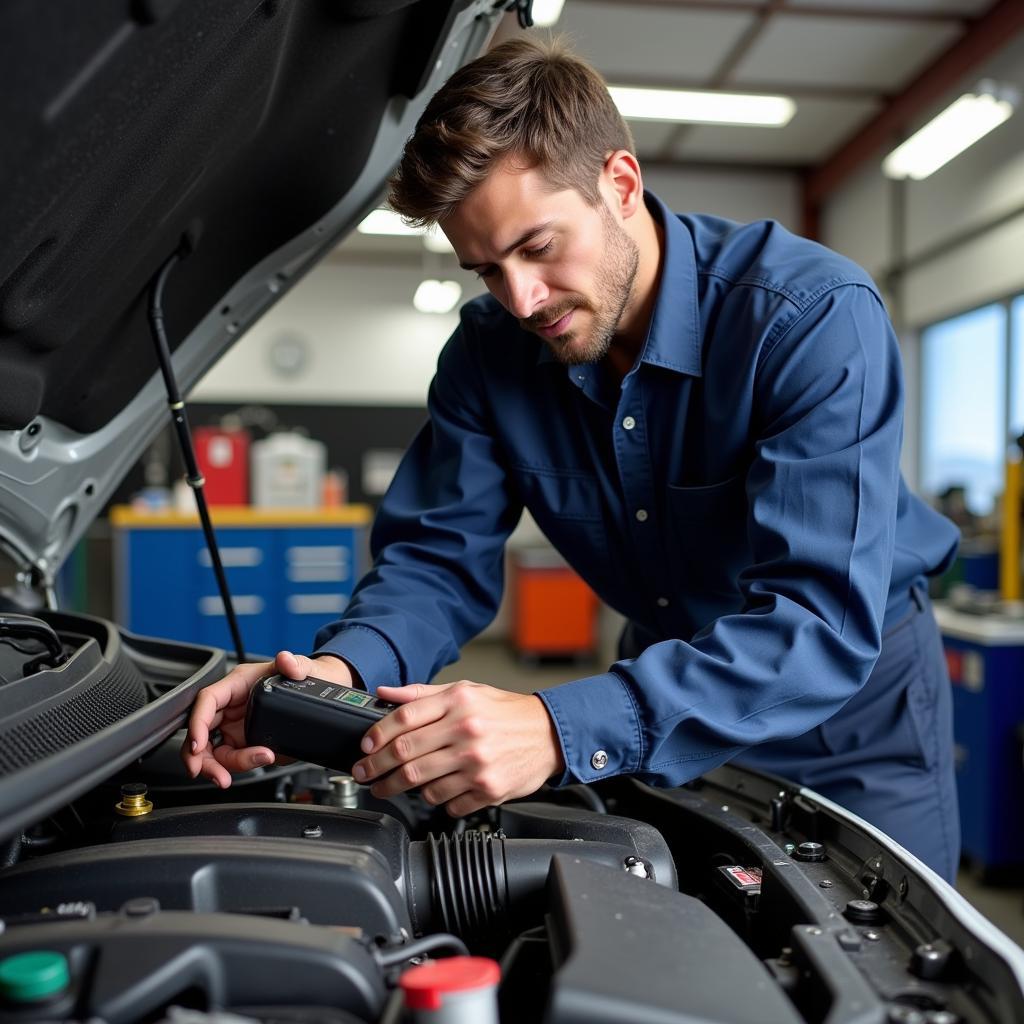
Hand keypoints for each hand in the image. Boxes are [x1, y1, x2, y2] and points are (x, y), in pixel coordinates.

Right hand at [181, 650, 354, 787]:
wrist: (324, 689)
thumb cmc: (307, 675)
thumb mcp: (304, 668)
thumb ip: (296, 664)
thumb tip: (286, 659)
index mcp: (239, 683)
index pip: (208, 700)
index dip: (198, 723)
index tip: (199, 745)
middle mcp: (233, 703)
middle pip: (203, 730)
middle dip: (201, 756)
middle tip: (212, 774)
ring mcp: (237, 723)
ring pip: (213, 749)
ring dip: (218, 767)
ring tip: (229, 779)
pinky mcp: (246, 740)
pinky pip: (231, 757)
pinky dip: (235, 766)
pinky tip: (254, 764)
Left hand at [351, 680, 564, 816]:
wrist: (548, 734)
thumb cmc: (505, 712)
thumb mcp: (466, 691)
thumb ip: (422, 694)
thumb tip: (384, 693)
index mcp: (458, 703)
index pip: (404, 719)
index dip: (376, 735)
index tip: (365, 747)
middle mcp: (467, 731)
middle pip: (405, 755)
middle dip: (376, 768)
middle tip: (365, 774)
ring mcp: (477, 764)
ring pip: (421, 784)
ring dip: (400, 788)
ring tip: (391, 786)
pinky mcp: (487, 790)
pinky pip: (447, 803)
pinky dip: (435, 800)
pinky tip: (435, 791)